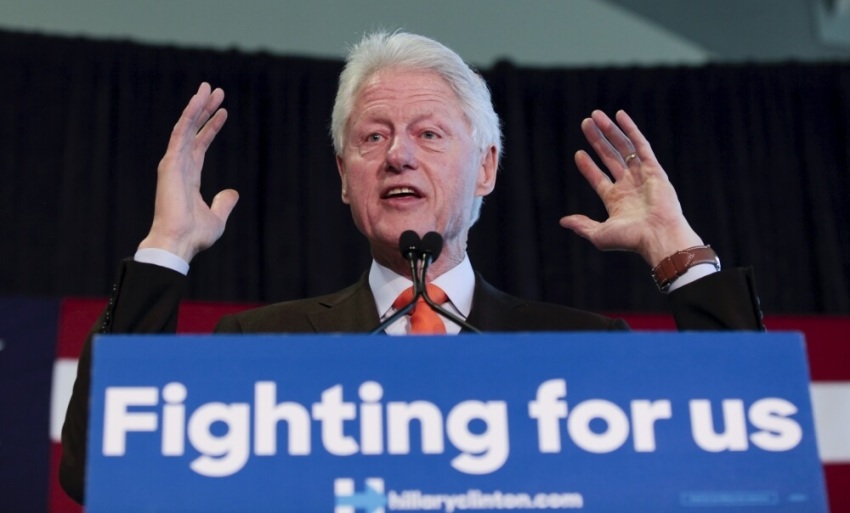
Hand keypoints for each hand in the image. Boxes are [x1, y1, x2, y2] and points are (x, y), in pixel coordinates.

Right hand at [138, 83, 237, 261]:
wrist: (179, 243)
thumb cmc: (194, 236)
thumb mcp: (216, 217)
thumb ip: (223, 203)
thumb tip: (232, 192)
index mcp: (189, 178)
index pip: (200, 145)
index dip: (211, 128)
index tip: (223, 112)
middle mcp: (180, 166)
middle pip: (193, 131)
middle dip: (204, 110)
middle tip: (216, 91)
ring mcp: (174, 163)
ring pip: (186, 127)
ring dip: (197, 106)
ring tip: (209, 88)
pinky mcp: (171, 163)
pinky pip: (181, 133)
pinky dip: (189, 116)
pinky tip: (198, 101)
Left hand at [559, 110, 702, 266]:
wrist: (658, 236)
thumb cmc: (631, 239)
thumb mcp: (600, 234)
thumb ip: (582, 225)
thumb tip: (563, 221)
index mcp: (617, 200)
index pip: (599, 178)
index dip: (588, 166)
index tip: (578, 153)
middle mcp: (629, 186)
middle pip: (610, 157)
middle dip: (597, 140)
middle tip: (585, 123)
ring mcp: (642, 176)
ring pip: (623, 147)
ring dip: (609, 131)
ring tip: (595, 115)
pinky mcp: (654, 169)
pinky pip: (640, 145)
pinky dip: (630, 130)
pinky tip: (619, 116)